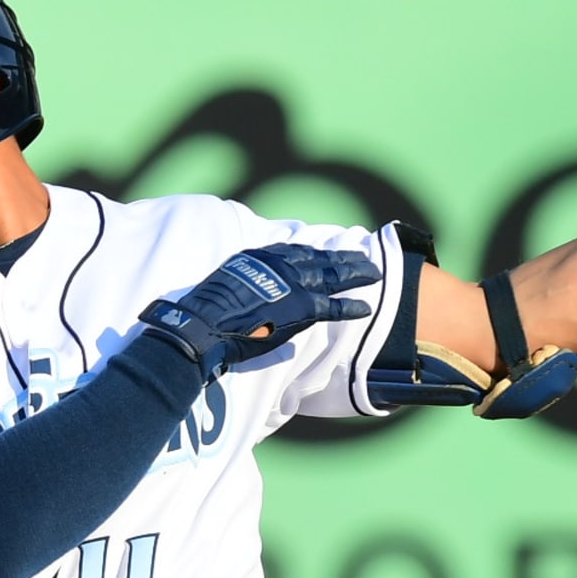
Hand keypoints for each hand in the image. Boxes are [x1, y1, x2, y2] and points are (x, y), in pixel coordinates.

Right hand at [139, 243, 382, 378]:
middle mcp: (280, 265)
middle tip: (362, 258)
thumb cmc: (206, 311)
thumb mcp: (226, 282)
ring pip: (333, 275)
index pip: (296, 250)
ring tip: (373, 274)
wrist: (203, 326)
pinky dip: (351, 306)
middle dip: (343, 258)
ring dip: (355, 274)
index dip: (316, 252)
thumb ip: (247, 281)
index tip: (327, 252)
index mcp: (260, 257)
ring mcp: (293, 284)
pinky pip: (334, 305)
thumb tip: (255, 293)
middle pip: (320, 258)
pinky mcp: (302, 307)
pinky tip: (366, 306)